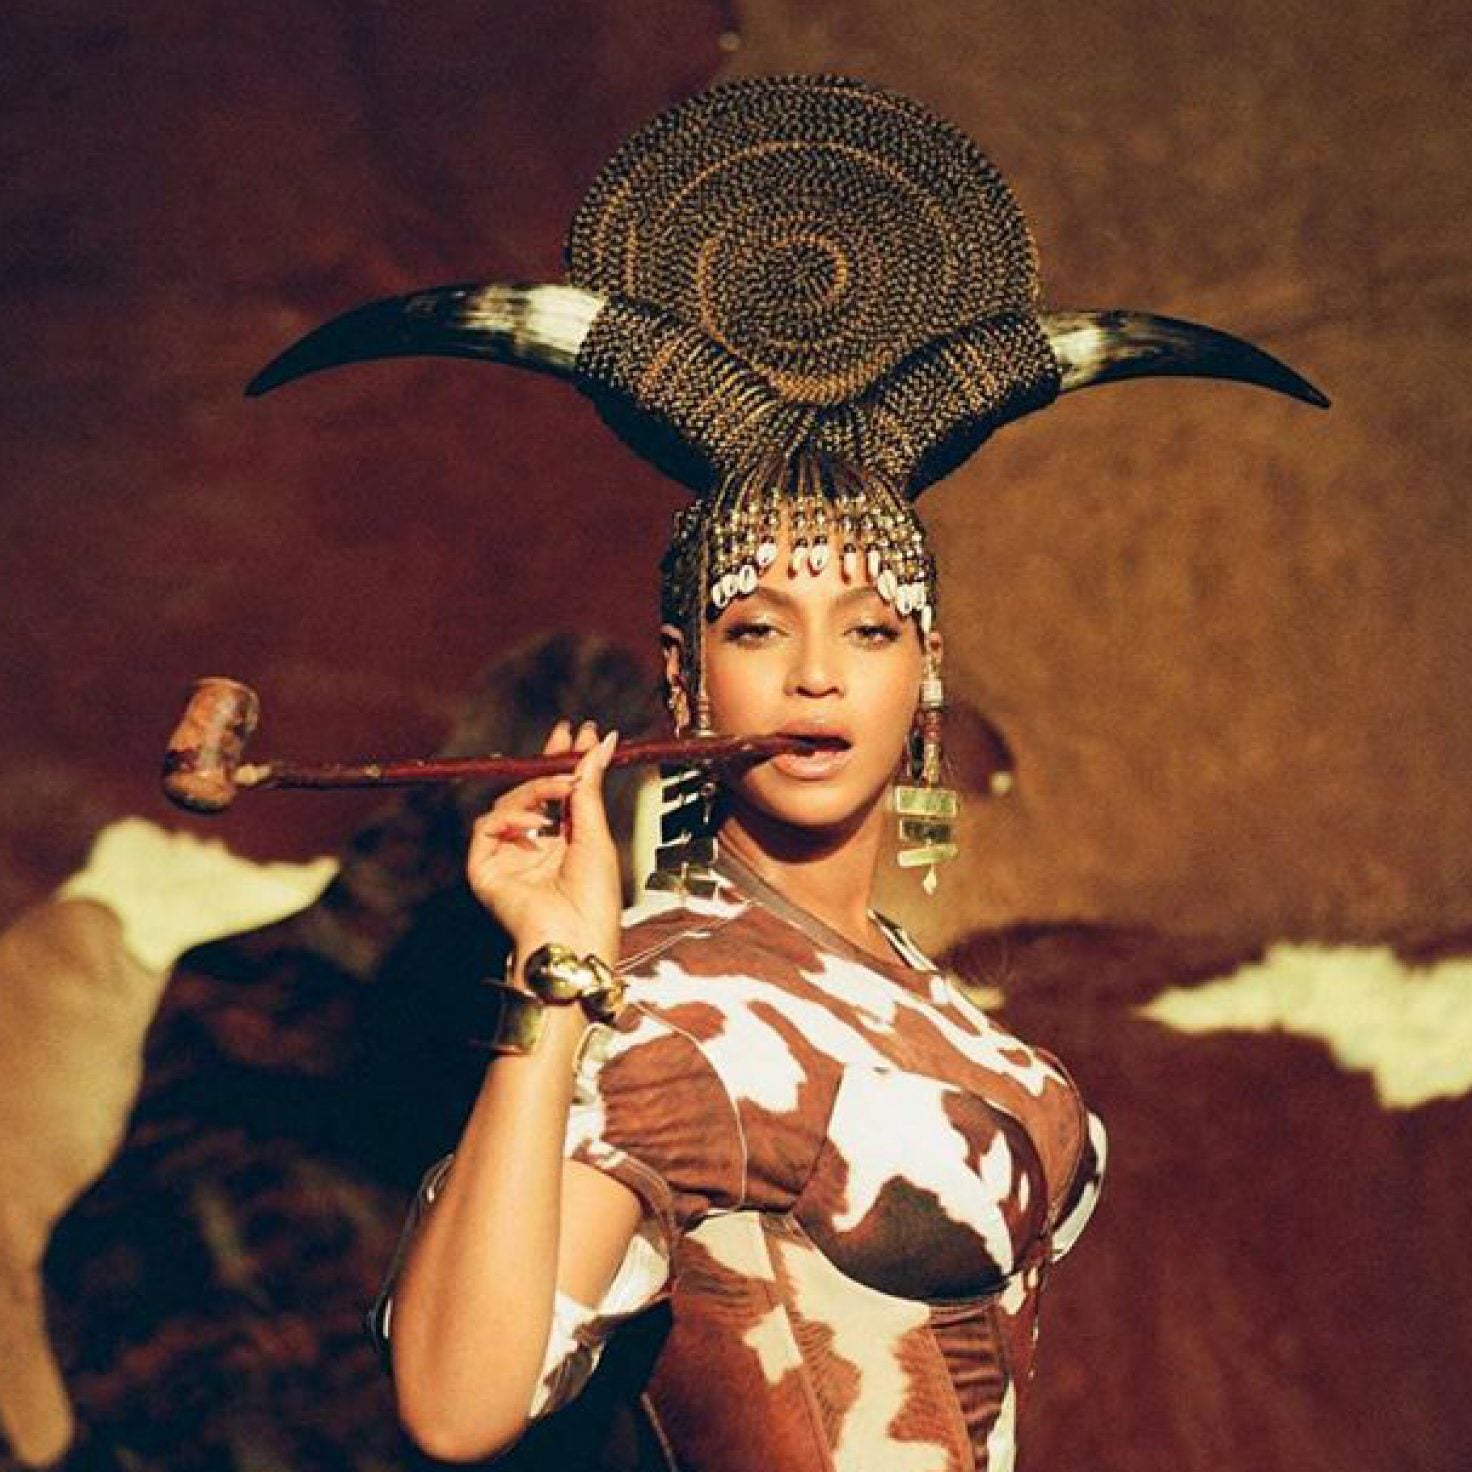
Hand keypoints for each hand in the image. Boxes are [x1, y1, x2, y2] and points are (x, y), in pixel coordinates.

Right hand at [466, 721, 621, 965]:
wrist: (575, 936)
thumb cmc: (594, 897)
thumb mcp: (596, 833)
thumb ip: (590, 786)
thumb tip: (602, 742)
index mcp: (563, 841)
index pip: (558, 792)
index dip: (566, 761)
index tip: (581, 731)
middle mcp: (534, 846)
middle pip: (530, 791)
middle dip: (547, 761)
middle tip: (566, 734)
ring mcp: (507, 856)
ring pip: (508, 802)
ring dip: (536, 788)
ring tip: (563, 786)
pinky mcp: (484, 868)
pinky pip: (486, 826)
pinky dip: (509, 817)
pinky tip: (536, 824)